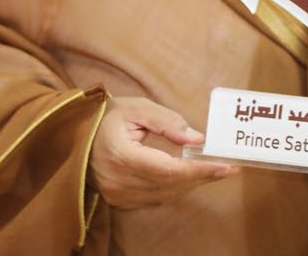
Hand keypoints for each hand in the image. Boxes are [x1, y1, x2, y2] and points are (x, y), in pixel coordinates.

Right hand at [87, 96, 238, 208]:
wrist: (76, 135)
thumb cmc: (107, 116)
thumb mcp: (137, 108)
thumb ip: (168, 122)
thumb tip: (197, 139)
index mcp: (121, 155)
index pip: (168, 170)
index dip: (199, 170)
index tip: (225, 166)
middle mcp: (118, 181)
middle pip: (171, 185)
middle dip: (203, 177)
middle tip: (230, 167)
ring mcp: (117, 194)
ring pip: (165, 195)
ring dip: (192, 183)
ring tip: (215, 170)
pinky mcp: (119, 200)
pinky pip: (156, 198)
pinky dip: (176, 188)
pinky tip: (191, 176)